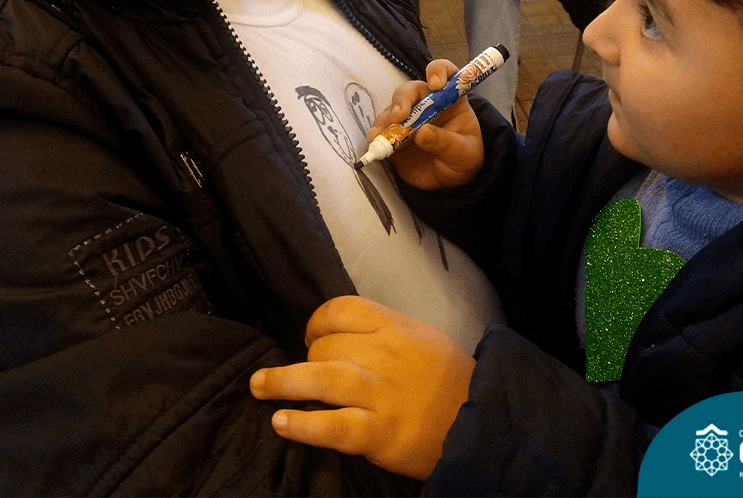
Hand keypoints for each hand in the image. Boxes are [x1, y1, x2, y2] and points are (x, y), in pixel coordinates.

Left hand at [249, 295, 474, 479]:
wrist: (482, 422)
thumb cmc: (451, 381)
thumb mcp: (423, 337)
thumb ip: (386, 330)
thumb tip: (344, 329)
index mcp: (396, 327)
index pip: (341, 310)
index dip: (316, 322)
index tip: (310, 336)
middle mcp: (384, 355)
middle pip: (326, 346)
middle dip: (306, 359)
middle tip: (300, 376)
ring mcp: (380, 394)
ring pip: (321, 379)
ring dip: (283, 382)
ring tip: (259, 387)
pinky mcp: (379, 433)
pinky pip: (332, 426)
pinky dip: (303, 424)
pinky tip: (281, 422)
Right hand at [370, 60, 484, 189]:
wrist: (450, 183)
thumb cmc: (462, 160)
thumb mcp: (463, 154)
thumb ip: (445, 143)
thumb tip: (422, 133)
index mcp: (451, 100)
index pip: (445, 73)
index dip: (438, 72)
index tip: (436, 85)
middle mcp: (427, 103)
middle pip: (411, 90)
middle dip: (403, 99)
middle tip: (399, 116)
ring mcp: (408, 118)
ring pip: (393, 109)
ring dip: (386, 119)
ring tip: (380, 135)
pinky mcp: (394, 133)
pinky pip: (382, 128)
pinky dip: (377, 133)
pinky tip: (374, 140)